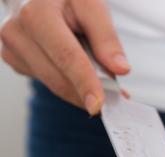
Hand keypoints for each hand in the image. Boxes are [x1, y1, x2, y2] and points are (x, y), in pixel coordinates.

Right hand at [0, 0, 128, 113]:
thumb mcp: (91, 5)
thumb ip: (106, 37)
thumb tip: (120, 69)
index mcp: (36, 14)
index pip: (66, 56)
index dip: (84, 82)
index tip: (98, 105)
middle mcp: (17, 32)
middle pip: (58, 77)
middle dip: (88, 92)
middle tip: (116, 97)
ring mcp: (12, 49)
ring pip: (53, 84)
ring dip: (81, 90)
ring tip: (104, 81)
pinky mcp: (15, 61)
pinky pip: (48, 82)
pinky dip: (70, 84)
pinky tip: (81, 74)